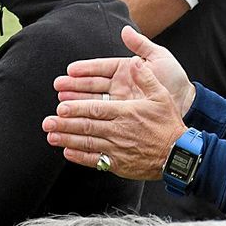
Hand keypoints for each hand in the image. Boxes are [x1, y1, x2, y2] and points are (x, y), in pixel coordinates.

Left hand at [43, 57, 187, 179]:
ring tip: (51, 137)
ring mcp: (117, 149)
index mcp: (126, 113)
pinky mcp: (119, 164)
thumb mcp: (161, 95)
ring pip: (88, 143)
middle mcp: (118, 131)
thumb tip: (134, 62)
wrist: (178, 154)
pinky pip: (96, 160)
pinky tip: (67, 153)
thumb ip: (145, 77)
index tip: (61, 107)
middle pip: (86, 126)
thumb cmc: (169, 124)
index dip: (77, 108)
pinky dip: (80, 157)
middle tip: (47, 122)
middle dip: (65, 124)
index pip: (96, 109)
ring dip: (67, 140)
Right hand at [55, 26, 195, 115]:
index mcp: (126, 70)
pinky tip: (75, 120)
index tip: (70, 70)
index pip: (101, 68)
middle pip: (93, 85)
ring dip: (77, 101)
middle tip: (58, 87)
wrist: (188, 104)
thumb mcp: (160, 58)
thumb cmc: (175, 79)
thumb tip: (125, 30)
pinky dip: (88, 118)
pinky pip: (102, 117)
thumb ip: (141, 45)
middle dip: (75, 86)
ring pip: (94, 101)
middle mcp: (119, 86)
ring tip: (61, 102)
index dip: (85, 69)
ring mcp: (120, 102)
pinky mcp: (122, 117)